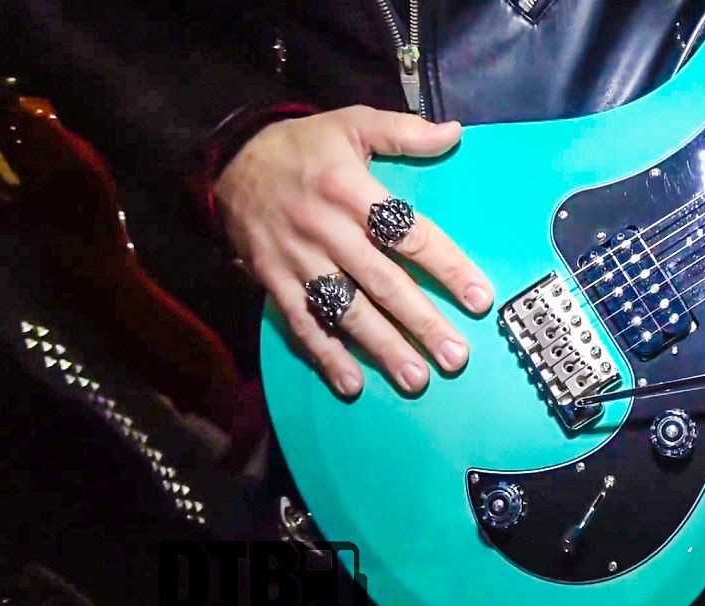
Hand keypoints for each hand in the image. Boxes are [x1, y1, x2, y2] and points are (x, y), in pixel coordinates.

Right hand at [215, 106, 492, 397]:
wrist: (227, 158)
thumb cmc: (303, 145)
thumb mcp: (351, 122)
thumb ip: (404, 132)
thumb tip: (454, 134)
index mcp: (350, 189)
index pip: (408, 234)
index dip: (446, 267)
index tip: (478, 299)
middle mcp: (326, 228)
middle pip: (382, 282)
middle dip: (422, 323)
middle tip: (455, 356)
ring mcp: (298, 259)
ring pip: (346, 309)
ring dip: (382, 348)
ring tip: (416, 378)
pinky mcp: (273, 280)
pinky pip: (302, 322)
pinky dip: (325, 355)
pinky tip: (351, 384)